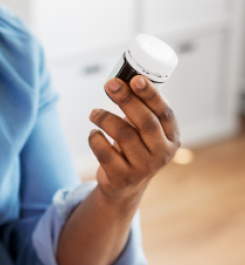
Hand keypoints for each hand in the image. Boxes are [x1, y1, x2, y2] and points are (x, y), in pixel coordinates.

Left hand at [89, 76, 179, 202]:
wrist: (125, 185)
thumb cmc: (135, 149)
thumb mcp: (145, 132)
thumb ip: (141, 110)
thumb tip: (121, 80)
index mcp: (171, 138)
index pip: (164, 112)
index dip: (151, 95)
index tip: (135, 79)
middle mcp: (161, 154)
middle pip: (144, 122)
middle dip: (126, 99)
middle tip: (110, 85)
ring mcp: (143, 168)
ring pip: (124, 135)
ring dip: (105, 118)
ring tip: (93, 113)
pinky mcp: (122, 177)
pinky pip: (105, 152)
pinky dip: (95, 139)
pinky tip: (93, 133)